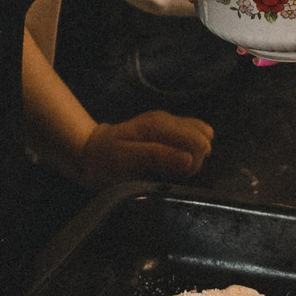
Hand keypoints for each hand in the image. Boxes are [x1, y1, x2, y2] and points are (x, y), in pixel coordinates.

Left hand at [78, 110, 213, 186]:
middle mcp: (167, 119)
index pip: (198, 140)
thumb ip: (157, 157)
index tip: (176, 176)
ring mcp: (169, 122)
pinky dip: (190, 151)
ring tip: (175, 168)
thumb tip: (189, 159)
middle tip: (175, 173)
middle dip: (195, 159)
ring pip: (202, 134)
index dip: (194, 162)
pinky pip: (192, 137)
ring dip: (194, 155)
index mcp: (159, 125)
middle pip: (204, 137)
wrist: (91, 152)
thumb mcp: (126, 160)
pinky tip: (174, 161)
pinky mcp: (169, 129)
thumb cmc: (106, 159)